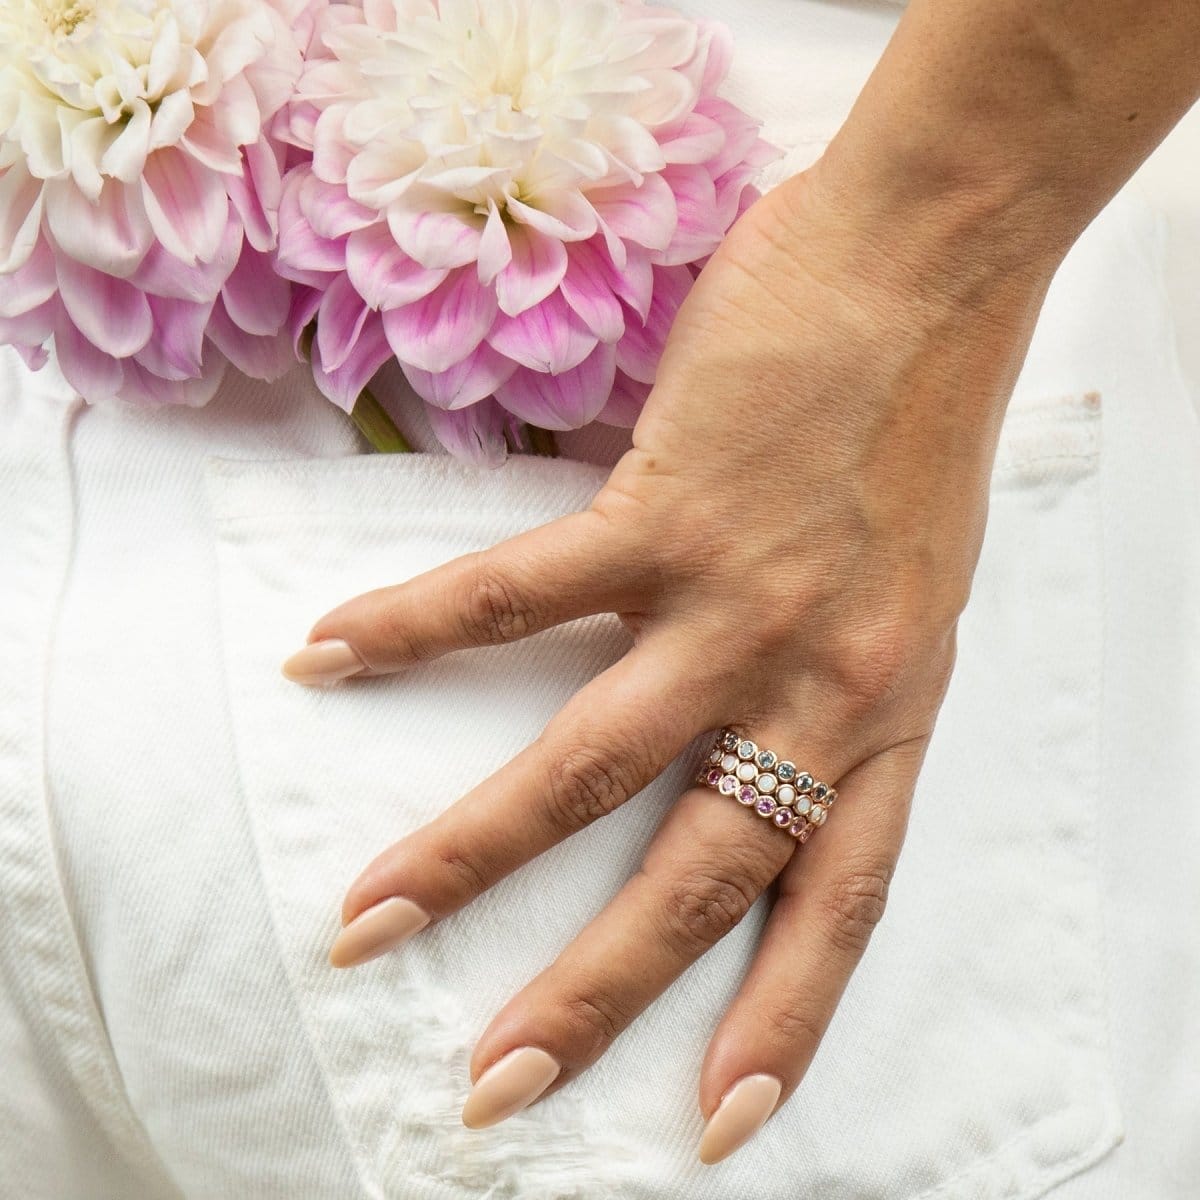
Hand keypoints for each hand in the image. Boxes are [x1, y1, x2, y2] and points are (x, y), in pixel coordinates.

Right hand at [280, 160, 1060, 1163]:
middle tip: (494, 1078)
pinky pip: (519, 597)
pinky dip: (417, 628)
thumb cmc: (917, 423)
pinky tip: (332, 657)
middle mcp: (814, 684)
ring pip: (590, 767)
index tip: (718, 1123)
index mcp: (885, 714)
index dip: (782, 1024)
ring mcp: (734, 605)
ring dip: (468, 854)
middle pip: (699, 880)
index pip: (841, 906)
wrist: (933, 271)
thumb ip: (834, 677)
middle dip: (590, 994)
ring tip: (369, 918)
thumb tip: (734, 726)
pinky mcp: (664, 515)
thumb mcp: (912, 590)